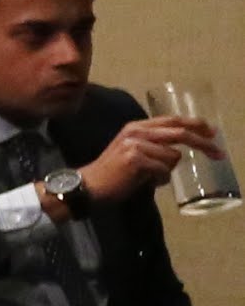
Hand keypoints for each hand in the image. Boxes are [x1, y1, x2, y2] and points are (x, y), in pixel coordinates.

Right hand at [80, 116, 222, 205]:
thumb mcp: (133, 151)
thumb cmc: (113, 172)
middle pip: (180, 133)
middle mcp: (136, 131)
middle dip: (202, 143)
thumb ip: (154, 145)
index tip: (212, 132)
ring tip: (149, 177)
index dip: (195, 124)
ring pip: (173, 157)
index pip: (172, 120)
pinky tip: (143, 181)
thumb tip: (180, 151)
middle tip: (218, 153)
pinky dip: (158, 180)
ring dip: (166, 171)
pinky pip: (163, 170)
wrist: (88, 185)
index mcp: (136, 127)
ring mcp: (135, 144)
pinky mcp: (135, 159)